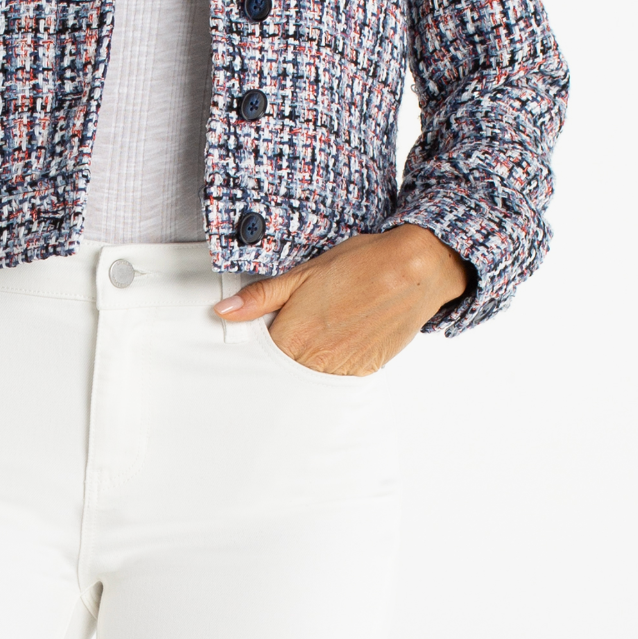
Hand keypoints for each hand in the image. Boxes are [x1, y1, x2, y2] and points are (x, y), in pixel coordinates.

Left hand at [213, 224, 470, 375]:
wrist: (414, 269)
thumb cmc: (360, 264)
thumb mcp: (303, 273)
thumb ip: (261, 298)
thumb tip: (223, 312)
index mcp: (292, 337)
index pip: (261, 355)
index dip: (263, 339)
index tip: (269, 326)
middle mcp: (315, 361)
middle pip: (285, 367)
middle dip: (287, 350)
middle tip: (305, 321)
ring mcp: (342, 369)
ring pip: (312, 373)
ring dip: (312, 357)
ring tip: (327, 326)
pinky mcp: (365, 370)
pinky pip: (340, 374)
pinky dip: (336, 360)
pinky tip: (345, 334)